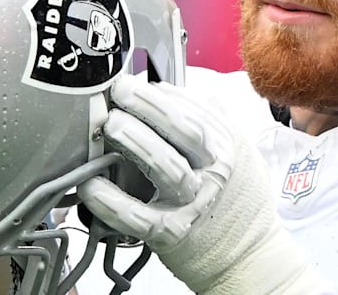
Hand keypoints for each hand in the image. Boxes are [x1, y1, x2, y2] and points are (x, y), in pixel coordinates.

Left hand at [77, 76, 328, 293]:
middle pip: (183, 130)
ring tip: (110, 125)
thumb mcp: (241, 157)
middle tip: (120, 91)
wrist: (247, 256)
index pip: (195, 111)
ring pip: (164, 167)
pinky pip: (136, 216)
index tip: (136, 81)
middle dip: (148, 106)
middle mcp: (213, 172)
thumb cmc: (239, 203)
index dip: (162, 93)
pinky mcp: (170, 233)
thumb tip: (192, 93)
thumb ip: (218, 125)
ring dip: (135, 142)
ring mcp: (192, 203)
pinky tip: (89, 185)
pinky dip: (110, 200)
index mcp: (227, 148)